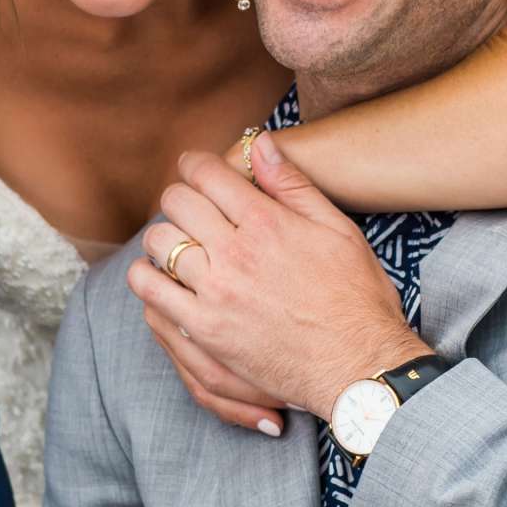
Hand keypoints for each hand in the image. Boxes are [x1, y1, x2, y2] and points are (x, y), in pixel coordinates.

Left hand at [129, 137, 427, 430]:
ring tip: (179, 244)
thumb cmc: (356, 297)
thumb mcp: (337, 229)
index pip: (207, 174)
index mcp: (267, 222)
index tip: (192, 167)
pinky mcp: (205, 330)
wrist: (358, 364)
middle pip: (177, 202)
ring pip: (159, 243)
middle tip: (190, 207)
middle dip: (180, 197)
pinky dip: (147, 276)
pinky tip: (161, 276)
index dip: (194, 164)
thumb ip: (293, 185)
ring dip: (165, 236)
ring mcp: (216, 292)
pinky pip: (151, 290)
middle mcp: (236, 252)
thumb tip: (261, 143)